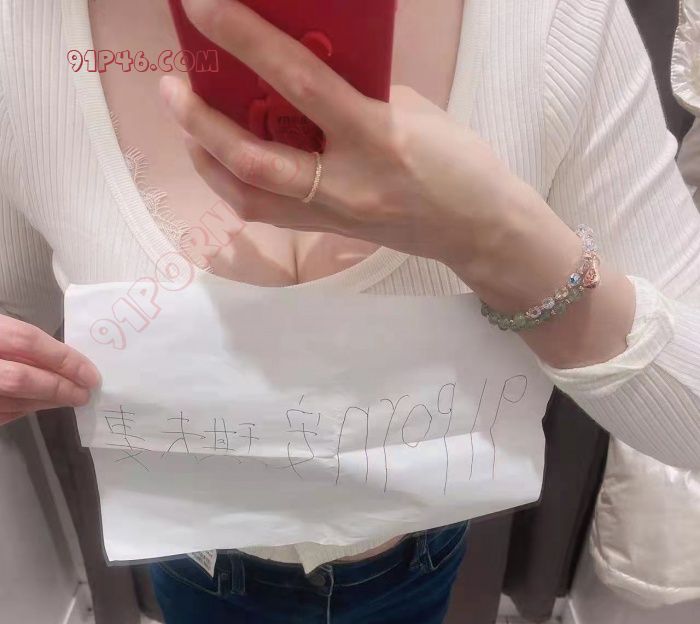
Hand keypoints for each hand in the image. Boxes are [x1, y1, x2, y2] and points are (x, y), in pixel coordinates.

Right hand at [0, 316, 100, 426]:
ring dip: (48, 401)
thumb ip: (24, 341)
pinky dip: (27, 408)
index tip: (90, 374)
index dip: (64, 359)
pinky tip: (43, 402)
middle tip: (84, 395)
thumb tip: (67, 359)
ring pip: (15, 402)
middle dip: (59, 388)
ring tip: (70, 398)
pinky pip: (5, 413)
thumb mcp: (1, 328)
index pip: (28, 342)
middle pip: (22, 379)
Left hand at [159, 0, 557, 291]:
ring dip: (209, 161)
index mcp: (376, 137)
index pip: (300, 82)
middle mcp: (347, 184)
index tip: (203, 6)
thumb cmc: (458, 161)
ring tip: (186, 125)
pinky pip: (268, 212)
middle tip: (170, 86)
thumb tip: (302, 75)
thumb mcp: (412, 111)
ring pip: (251, 198)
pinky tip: (223, 159)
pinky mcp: (329, 233)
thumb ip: (356, 93)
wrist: (478, 230)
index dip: (246, 41)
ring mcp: (334, 216)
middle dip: (202, 124)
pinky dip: (236, 184)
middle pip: (255, 160)